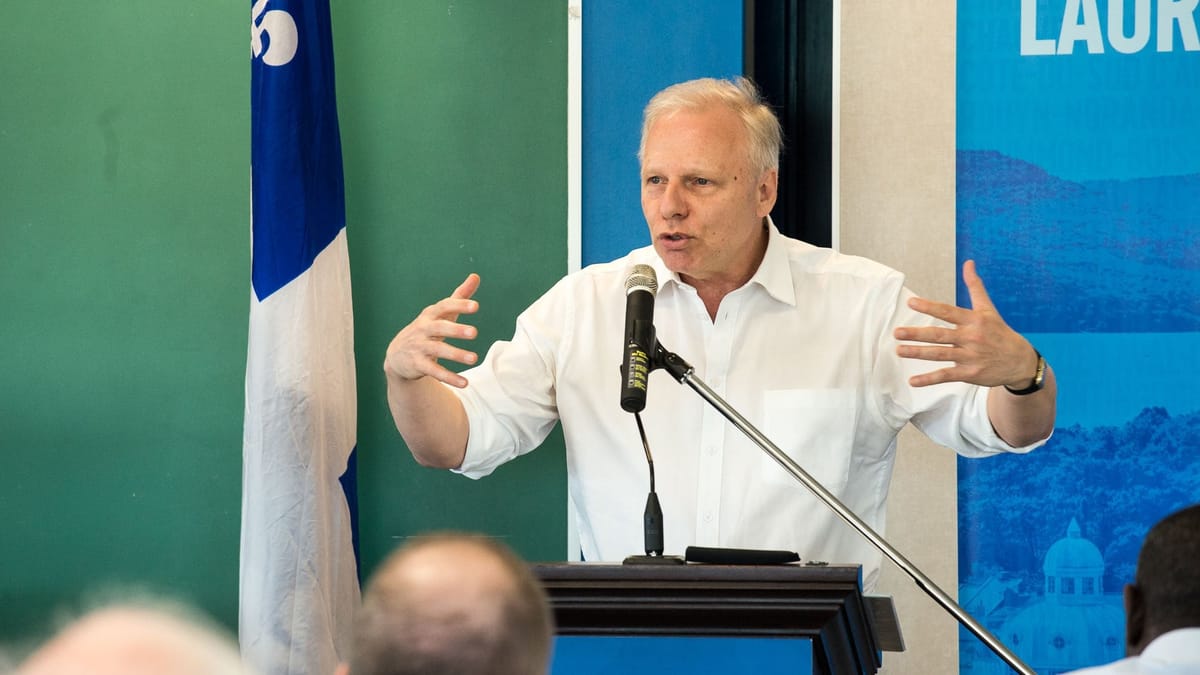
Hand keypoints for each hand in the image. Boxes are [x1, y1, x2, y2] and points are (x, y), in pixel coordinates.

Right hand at [384, 274, 480, 387]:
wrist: (397, 355)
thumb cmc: (426, 330)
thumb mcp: (440, 313)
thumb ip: (459, 297)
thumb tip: (476, 276)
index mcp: (430, 315)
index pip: (444, 307)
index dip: (459, 305)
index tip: (476, 306)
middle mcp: (423, 329)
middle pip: (439, 328)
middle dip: (456, 329)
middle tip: (474, 332)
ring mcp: (419, 347)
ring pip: (437, 350)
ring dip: (456, 354)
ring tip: (474, 358)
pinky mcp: (418, 365)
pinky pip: (434, 371)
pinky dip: (449, 377)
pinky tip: (465, 383)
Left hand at [894, 260, 1037, 388]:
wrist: (1020, 361)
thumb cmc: (1000, 332)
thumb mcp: (988, 309)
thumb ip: (975, 286)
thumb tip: (968, 262)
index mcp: (974, 320)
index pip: (948, 312)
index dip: (930, 306)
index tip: (911, 302)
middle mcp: (970, 338)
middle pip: (939, 335)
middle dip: (917, 334)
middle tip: (897, 332)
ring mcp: (970, 356)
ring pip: (939, 354)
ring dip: (918, 353)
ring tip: (899, 350)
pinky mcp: (969, 373)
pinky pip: (946, 375)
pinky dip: (929, 379)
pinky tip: (912, 381)